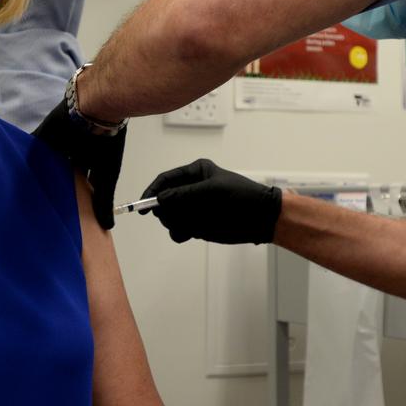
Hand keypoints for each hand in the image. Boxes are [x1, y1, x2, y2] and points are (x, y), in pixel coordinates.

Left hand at [33, 100, 126, 230]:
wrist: (96, 110)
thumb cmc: (105, 142)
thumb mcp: (106, 175)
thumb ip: (103, 200)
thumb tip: (108, 227)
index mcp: (88, 161)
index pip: (76, 184)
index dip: (70, 197)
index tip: (61, 215)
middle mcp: (71, 153)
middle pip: (57, 174)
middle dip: (50, 187)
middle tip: (36, 208)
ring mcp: (56, 144)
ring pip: (42, 162)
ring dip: (35, 173)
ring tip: (20, 196)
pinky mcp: (42, 135)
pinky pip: (28, 147)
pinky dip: (20, 156)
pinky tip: (8, 170)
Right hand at [141, 159, 281, 243]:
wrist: (261, 218)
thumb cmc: (243, 196)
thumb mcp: (214, 191)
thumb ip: (186, 194)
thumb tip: (161, 199)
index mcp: (195, 173)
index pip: (166, 180)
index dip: (152, 191)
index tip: (143, 205)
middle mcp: (191, 190)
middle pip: (164, 201)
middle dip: (165, 210)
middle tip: (172, 217)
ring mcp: (193, 208)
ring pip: (170, 217)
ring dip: (175, 222)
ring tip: (191, 224)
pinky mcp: (196, 225)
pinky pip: (179, 230)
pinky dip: (181, 232)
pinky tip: (192, 232)